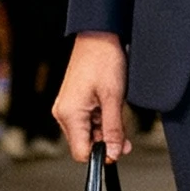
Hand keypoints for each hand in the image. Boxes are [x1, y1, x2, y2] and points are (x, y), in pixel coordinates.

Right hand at [53, 33, 130, 161]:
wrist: (99, 36)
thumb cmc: (103, 60)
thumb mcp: (113, 98)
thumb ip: (113, 129)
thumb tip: (113, 153)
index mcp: (69, 114)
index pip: (81, 152)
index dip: (101, 155)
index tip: (118, 149)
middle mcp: (64, 113)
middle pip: (85, 143)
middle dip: (106, 142)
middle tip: (125, 136)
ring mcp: (68, 107)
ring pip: (88, 132)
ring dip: (106, 130)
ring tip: (118, 113)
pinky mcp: (74, 102)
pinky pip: (88, 120)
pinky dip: (102, 120)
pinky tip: (111, 107)